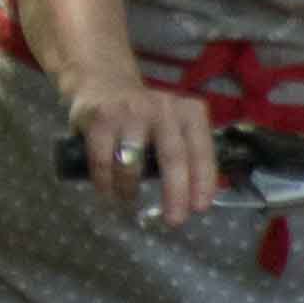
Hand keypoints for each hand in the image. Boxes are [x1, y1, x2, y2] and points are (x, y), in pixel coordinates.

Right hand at [68, 74, 224, 231]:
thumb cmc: (145, 115)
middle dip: (175, 193)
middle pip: (173, 157)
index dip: (203, 181)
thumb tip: (196, 197)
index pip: (201, 150)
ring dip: (130, 189)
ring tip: (128, 199)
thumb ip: (186, 152)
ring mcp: (130, 112)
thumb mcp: (173, 125)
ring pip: (133, 162)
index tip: (200, 208)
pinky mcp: (100, 118)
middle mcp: (163, 108)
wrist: (102, 81)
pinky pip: (102, 160)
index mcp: (187, 112)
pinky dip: (105, 182)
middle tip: (174, 221)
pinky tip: (107, 191)